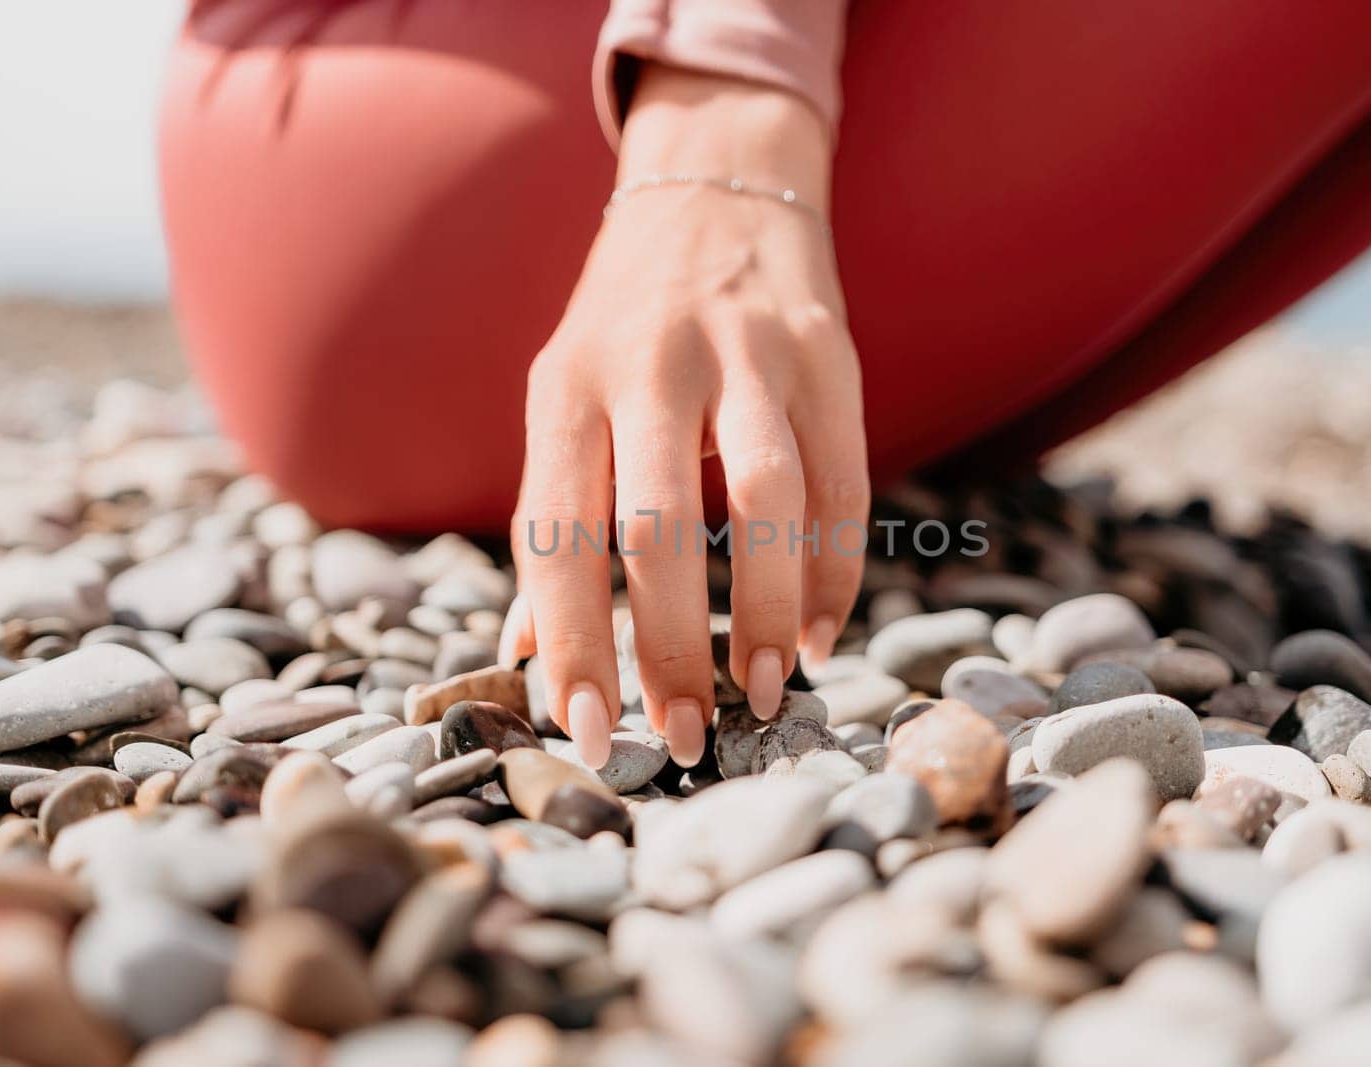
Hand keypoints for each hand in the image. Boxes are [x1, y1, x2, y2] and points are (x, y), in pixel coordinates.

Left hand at [500, 65, 868, 768]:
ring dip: (765, 613)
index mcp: (564, 385)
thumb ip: (553, 524)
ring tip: (765, 689)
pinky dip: (835, 571)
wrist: (714, 188)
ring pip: (765, 506)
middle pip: (656, 528)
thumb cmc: (622, 328)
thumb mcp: (564, 399)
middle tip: (689, 734)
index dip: (569, 643)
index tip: (591, 734)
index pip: (554, 533)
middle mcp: (649, 365)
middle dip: (671, 648)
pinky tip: (819, 631)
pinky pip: (842, 482)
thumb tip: (529, 659)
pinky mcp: (825, 353)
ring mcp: (745, 354)